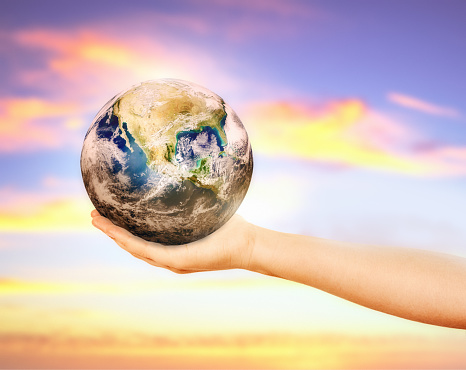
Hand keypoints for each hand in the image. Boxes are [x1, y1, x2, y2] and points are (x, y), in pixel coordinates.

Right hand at [91, 210, 255, 273]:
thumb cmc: (231, 226)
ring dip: (114, 235)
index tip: (107, 212)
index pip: (142, 239)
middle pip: (133, 245)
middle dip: (111, 231)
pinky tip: (115, 231)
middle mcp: (170, 258)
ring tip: (96, 220)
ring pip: (135, 249)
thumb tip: (183, 173)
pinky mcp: (179, 261)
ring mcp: (172, 262)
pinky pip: (148, 250)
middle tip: (93, 216)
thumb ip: (191, 198)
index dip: (123, 228)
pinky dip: (129, 241)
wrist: (249, 244)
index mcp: (174, 247)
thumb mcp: (206, 210)